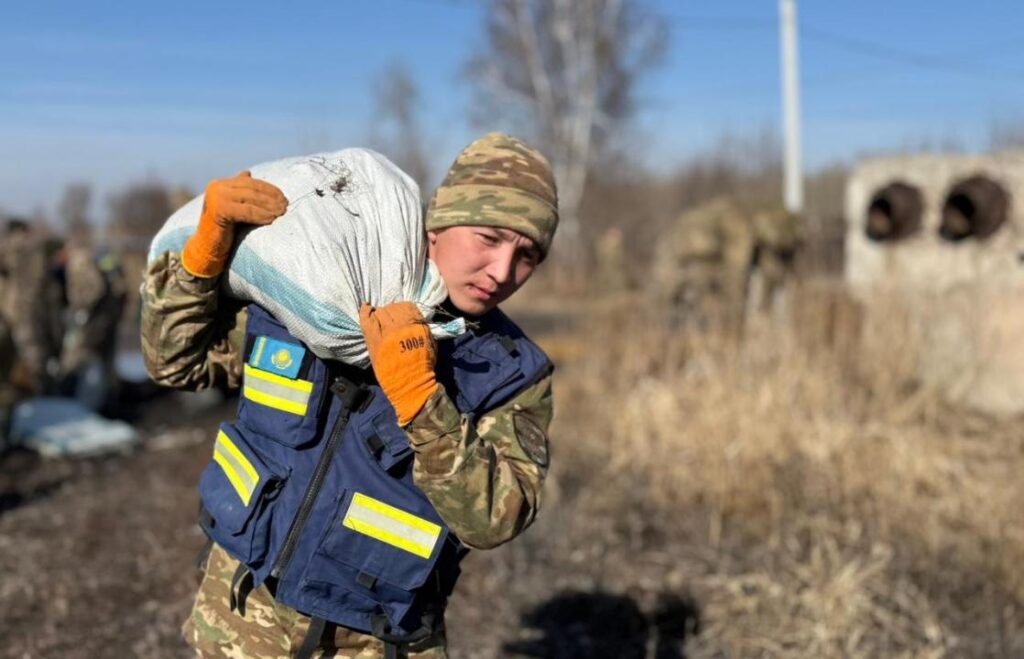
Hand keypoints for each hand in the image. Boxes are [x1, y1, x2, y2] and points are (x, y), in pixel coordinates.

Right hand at [181, 171, 287, 276]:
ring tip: (282, 212)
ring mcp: (216, 197)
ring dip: (269, 206)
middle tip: (286, 205)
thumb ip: (239, 191)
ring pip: (251, 199)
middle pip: (252, 189)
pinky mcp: (219, 210)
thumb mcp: (231, 205)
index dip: (269, 189)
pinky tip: (272, 220)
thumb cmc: (223, 229)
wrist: (205, 248)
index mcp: (220, 184)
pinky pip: (247, 211)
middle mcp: (216, 187)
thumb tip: (248, 173)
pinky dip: (261, 215)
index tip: (283, 197)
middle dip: (271, 197)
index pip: (250, 182)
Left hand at [359, 302, 437, 425]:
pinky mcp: (374, 340)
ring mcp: (386, 332)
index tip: (400, 313)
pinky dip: (365, 312)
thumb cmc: (423, 365)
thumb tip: (413, 319)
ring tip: (378, 318)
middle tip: (389, 318)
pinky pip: (366, 320)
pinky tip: (366, 308)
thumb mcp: (430, 342)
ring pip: (379, 313)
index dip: (402, 309)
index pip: (407, 306)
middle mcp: (401, 326)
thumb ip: (422, 328)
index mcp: (416, 325)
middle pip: (392, 308)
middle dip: (390, 312)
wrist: (411, 383)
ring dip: (379, 314)